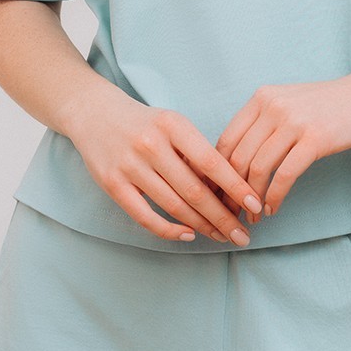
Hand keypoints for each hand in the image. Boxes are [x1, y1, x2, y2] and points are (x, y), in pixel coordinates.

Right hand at [67, 89, 264, 243]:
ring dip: (202, 226)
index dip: (236, 187)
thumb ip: (196, 153)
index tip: (255, 205)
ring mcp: (130, 166)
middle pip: (195, 190)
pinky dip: (169, 230)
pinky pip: (145, 216)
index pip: (212, 162)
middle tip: (242, 235)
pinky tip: (188, 235)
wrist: (95, 113)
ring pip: (174, 206)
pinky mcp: (112, 184)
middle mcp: (152, 144)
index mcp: (173, 125)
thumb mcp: (174, 125)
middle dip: (223, 217)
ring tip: (222, 237)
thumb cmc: (145, 123)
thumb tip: (229, 190)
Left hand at [214, 70, 350, 220]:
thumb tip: (236, 160)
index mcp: (262, 98)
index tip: (218, 195)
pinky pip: (285, 175)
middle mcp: (273, 106)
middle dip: (231, 191)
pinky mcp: (316, 138)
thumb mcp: (290, 103)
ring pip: (259, 168)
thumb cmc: (331, 104)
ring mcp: (294, 121)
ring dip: (252, 199)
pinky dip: (275, 196)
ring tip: (254, 216)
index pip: (226, 140)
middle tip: (232, 213)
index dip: (217, 173)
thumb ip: (263, 123)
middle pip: (238, 157)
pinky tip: (274, 208)